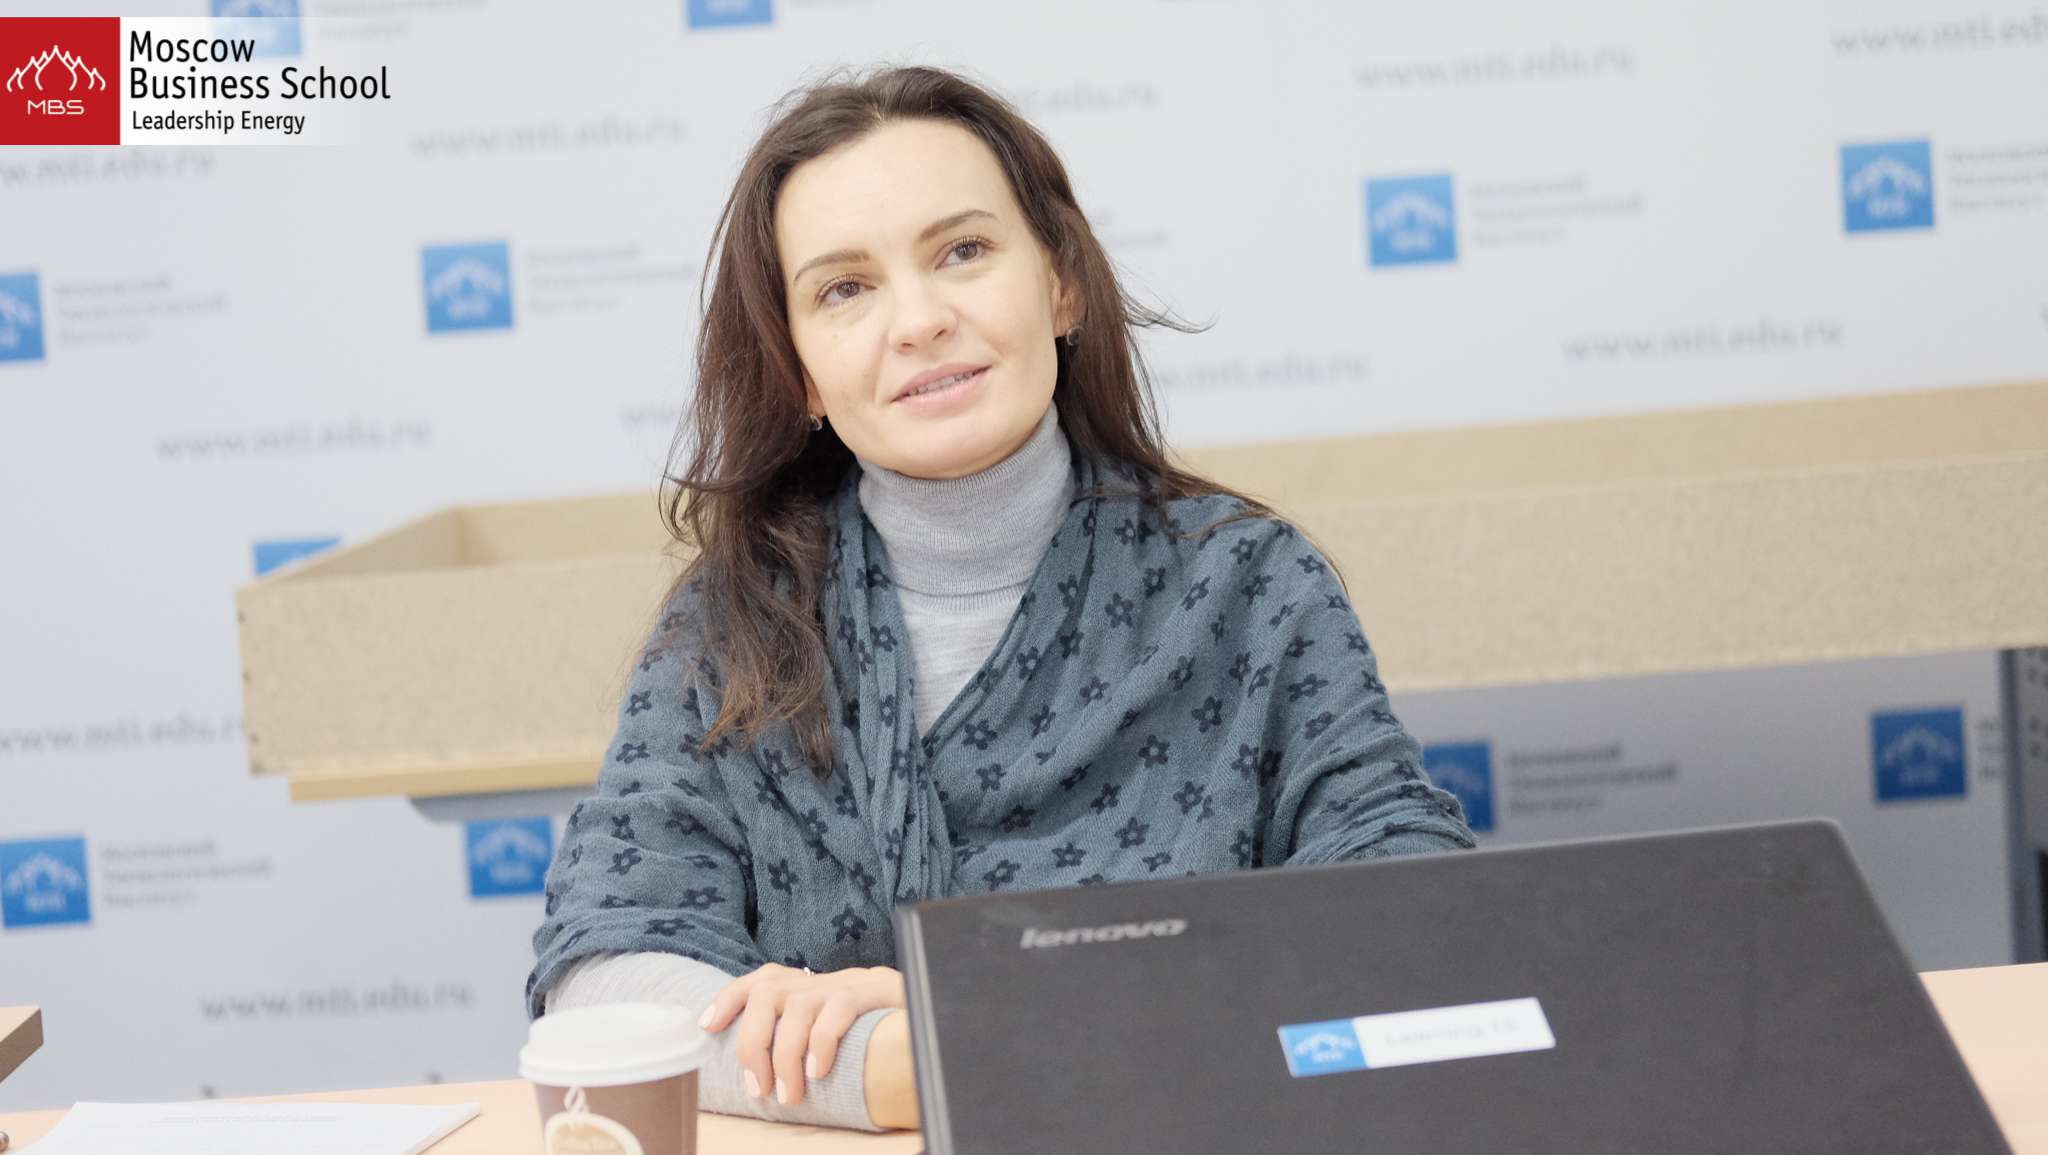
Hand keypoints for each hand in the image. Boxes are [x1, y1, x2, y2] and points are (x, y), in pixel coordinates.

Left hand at [697, 963, 905, 1107]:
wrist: (937, 1008)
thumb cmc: (876, 1034)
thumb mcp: (833, 1032)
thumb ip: (803, 1041)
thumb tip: (760, 1076)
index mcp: (809, 986)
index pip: (759, 979)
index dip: (729, 998)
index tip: (707, 1026)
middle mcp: (823, 978)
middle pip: (768, 991)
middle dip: (754, 1042)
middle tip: (758, 1088)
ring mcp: (849, 982)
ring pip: (799, 1004)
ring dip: (786, 1054)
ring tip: (789, 1095)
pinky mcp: (876, 990)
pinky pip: (838, 1008)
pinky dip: (822, 1041)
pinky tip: (819, 1071)